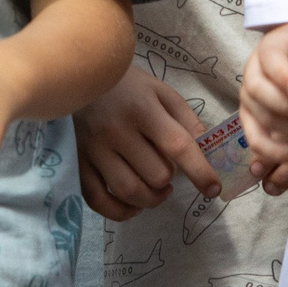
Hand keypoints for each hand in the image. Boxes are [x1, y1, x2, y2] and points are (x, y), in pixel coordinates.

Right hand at [76, 66, 218, 219]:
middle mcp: (116, 130)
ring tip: (156, 191)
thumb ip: (187, 121)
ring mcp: (93, 148)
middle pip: (156, 174)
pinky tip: (132, 206)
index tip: (213, 189)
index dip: (200, 172)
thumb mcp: (161, 92)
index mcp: (142, 109)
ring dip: (151, 199)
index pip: (178, 147)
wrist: (74, 75)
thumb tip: (208, 154)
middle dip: (169, 180)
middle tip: (166, 170)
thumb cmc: (125, 86)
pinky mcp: (76, 161)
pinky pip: (97, 199)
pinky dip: (119, 211)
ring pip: (130, 191)